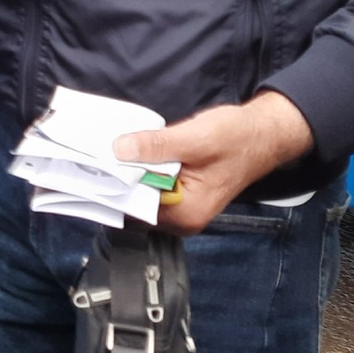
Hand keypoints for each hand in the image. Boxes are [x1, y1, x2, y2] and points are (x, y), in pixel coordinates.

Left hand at [115, 91, 314, 234]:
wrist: (263, 133)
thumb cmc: (237, 138)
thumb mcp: (195, 138)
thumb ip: (157, 145)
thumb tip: (119, 150)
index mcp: (186, 214)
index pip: (134, 207)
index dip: (113, 184)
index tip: (90, 163)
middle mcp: (182, 219)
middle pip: (134, 201)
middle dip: (118, 177)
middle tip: (96, 150)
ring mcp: (181, 207)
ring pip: (141, 191)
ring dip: (129, 171)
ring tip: (111, 148)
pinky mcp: (181, 192)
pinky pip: (152, 183)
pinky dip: (142, 168)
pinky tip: (132, 151)